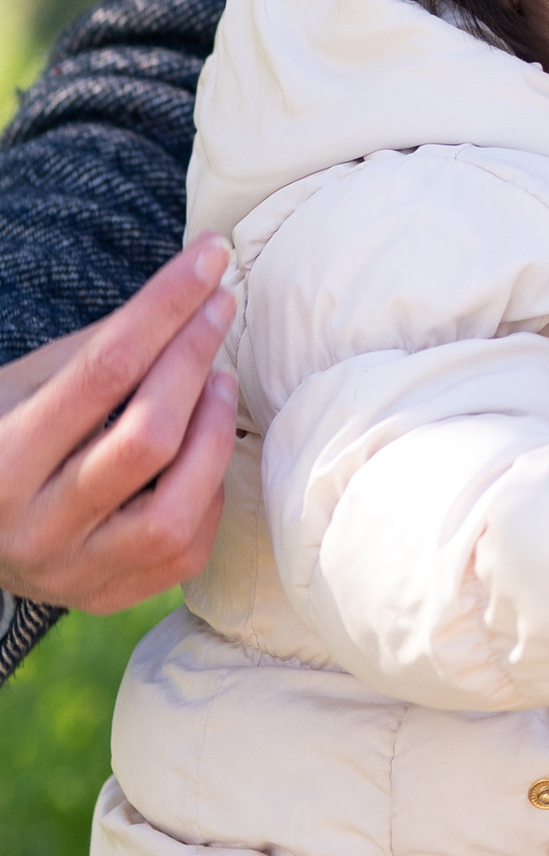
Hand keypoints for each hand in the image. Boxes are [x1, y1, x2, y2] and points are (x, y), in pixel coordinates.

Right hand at [0, 238, 239, 614]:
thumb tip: (191, 295)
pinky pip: (182, 551)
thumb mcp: (24, 383)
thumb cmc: (2, 435)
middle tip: (220, 307)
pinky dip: (207, 494)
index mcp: (1, 456)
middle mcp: (34, 523)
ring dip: (213, 434)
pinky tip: (204, 452)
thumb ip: (99, 349)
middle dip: (194, 359)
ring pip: (174, 509)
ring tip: (220, 382)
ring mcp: (71, 571)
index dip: (165, 306)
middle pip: (147, 437)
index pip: (104, 369)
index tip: (211, 257)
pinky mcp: (106, 597)